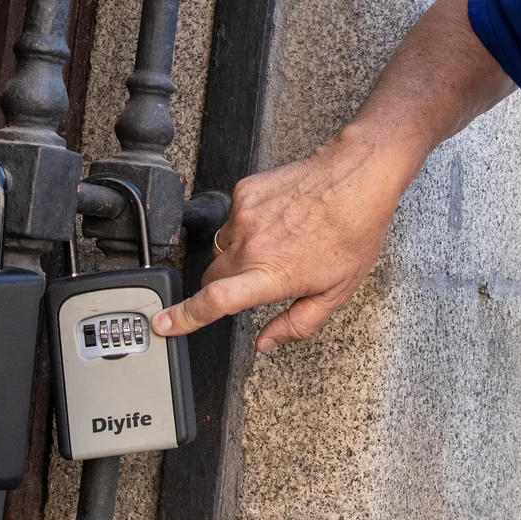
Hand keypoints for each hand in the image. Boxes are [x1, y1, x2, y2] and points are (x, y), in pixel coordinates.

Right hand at [151, 130, 408, 352]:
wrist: (357, 176)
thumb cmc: (353, 231)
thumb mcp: (336, 292)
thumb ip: (297, 324)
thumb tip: (266, 342)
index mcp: (272, 274)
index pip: (214, 300)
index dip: (184, 316)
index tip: (162, 323)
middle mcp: (252, 245)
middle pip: (211, 276)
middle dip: (226, 285)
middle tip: (260, 279)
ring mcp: (245, 215)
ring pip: (222, 247)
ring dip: (239, 254)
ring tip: (281, 243)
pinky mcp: (244, 191)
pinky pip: (233, 218)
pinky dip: (249, 225)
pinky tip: (281, 220)